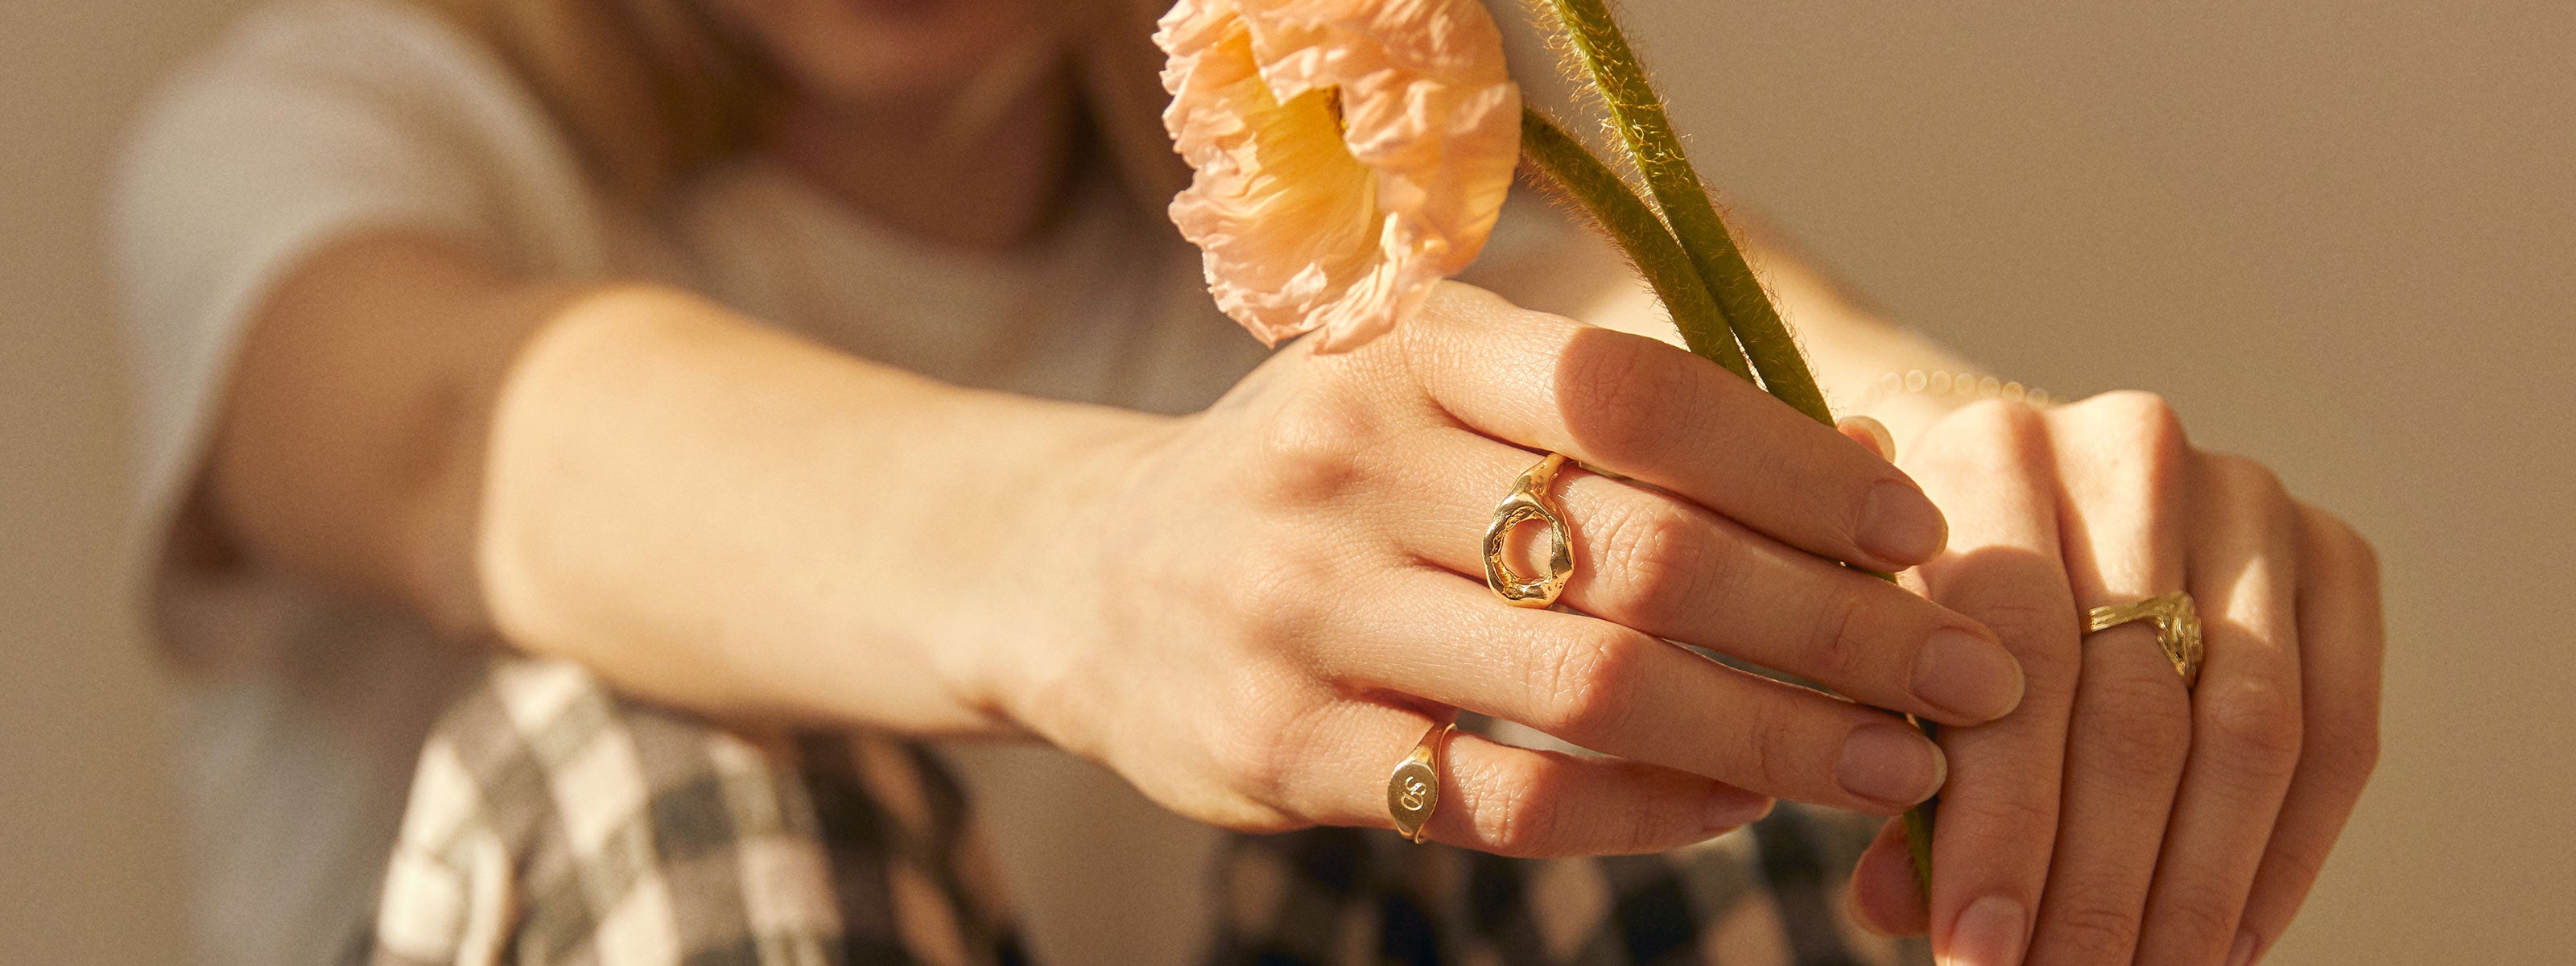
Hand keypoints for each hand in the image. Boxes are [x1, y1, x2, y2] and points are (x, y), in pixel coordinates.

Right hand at [988, 282, 2029, 856]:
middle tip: (1968, 674)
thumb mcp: (1420, 392)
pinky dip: (1648, 812)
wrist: (1086, 575)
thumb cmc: (1318, 479)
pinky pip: (1506, 800)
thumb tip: (1860, 493)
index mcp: (1400, 349)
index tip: (1919, 530)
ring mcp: (1302, 616)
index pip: (1636, 395)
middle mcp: (1342, 466)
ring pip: (1592, 688)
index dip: (1800, 465)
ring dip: (1773, 737)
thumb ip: (1597, 423)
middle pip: (1643, 553)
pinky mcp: (1281, 751)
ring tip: (1892, 763)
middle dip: (1836, 624)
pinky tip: (1735, 805)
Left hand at [1845, 392, 2383, 965]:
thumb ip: (1875, 759)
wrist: (2007, 487)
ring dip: (2193, 889)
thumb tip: (1897, 902)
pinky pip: (2339, 732)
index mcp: (1988, 448)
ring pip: (2246, 729)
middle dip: (2095, 881)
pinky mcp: (2333, 552)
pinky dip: (2284, 857)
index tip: (1974, 950)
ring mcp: (2247, 496)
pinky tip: (2226, 945)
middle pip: (2133, 706)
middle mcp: (2127, 449)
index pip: (2012, 651)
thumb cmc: (1917, 590)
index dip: (2000, 821)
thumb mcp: (1868, 651)